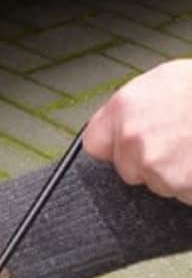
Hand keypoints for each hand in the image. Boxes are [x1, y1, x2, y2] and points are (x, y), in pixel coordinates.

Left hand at [84, 59, 191, 202]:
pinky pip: (186, 196)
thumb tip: (118, 127)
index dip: (115, 147)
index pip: (95, 144)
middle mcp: (135, 140)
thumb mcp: (166, 81)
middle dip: (151, 163)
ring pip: (161, 184)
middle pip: (129, 170)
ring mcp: (160, 168)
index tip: (128, 146)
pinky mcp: (185, 188)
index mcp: (125, 109)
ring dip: (179, 175)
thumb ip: (134, 108)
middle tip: (182, 143)